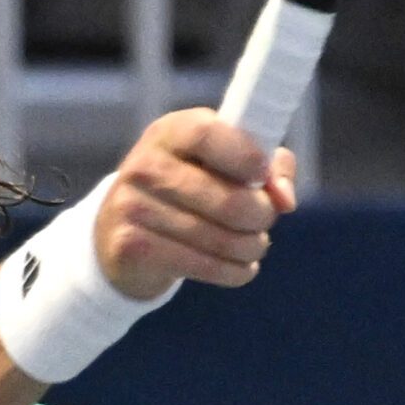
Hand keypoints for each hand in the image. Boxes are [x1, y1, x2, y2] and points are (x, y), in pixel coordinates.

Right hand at [94, 109, 298, 299]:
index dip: (246, 156)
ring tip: (255, 246)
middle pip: (226, 199)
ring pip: (218, 238)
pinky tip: (241, 268)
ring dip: (251, 247)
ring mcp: (132, 206)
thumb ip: (266, 167)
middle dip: (261, 216)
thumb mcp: (221, 163)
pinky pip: (200, 265)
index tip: (264, 175)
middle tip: (265, 220)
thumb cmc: (187, 189)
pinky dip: (234, 272)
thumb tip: (284, 199)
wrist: (119, 230)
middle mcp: (145, 164)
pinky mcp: (130, 246)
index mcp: (170, 132)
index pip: (207, 134)